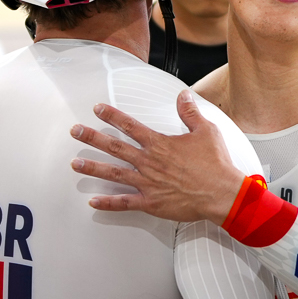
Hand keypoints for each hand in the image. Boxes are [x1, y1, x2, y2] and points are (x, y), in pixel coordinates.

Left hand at [70, 93, 244, 224]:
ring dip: (93, 168)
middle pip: (114, 147)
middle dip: (92, 138)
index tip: (97, 109)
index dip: (112, 116)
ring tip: (75, 164)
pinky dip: (108, 203)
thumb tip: (183, 95)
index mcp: (159, 144)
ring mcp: (147, 183)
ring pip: (114, 173)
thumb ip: (190, 113)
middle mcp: (149, 162)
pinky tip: (92, 202)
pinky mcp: (151, 202)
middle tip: (75, 132)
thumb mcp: (206, 131)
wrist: (222, 193)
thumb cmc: (216, 164)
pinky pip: (125, 203)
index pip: (130, 126)